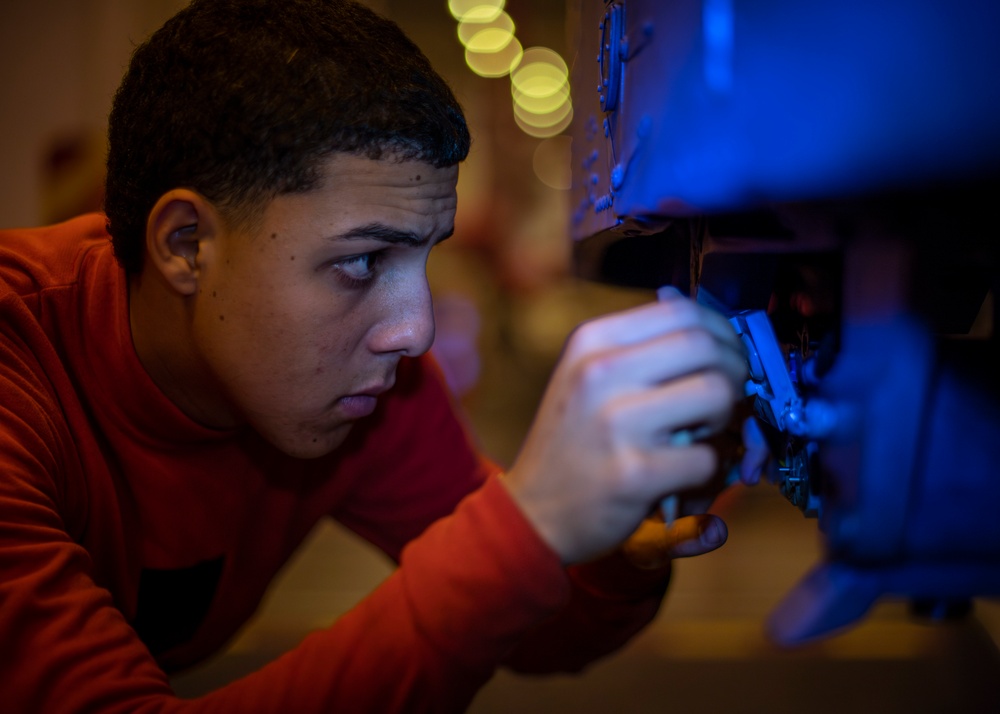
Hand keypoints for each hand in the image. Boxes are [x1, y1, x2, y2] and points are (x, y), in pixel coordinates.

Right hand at [502, 293, 746, 563]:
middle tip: (727, 397)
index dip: (720, 331)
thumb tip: (712, 328)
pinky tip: (685, 475)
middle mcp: (600, 372)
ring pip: (717, 394)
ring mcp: (616, 422)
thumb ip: (641, 349)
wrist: (533, 512)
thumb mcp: (587, 377)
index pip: (680, 311)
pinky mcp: (635, 472)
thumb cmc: (573, 442)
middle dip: (734, 371)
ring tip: (702, 434)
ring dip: (726, 418)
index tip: (727, 356)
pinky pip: (708, 457)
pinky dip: (709, 470)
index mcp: (592, 342)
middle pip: (704, 346)